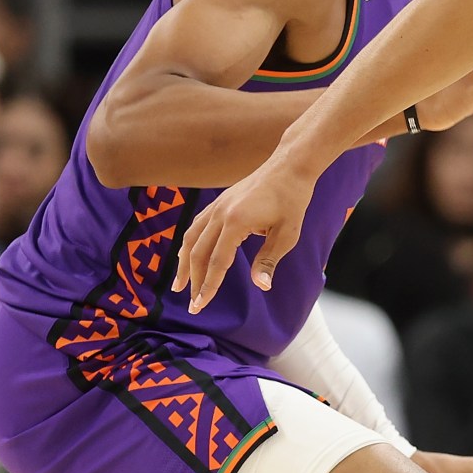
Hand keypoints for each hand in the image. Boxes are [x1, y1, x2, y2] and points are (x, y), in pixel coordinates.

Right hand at [172, 150, 316, 312]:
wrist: (288, 167)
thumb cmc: (292, 200)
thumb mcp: (287, 234)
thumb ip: (269, 260)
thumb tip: (261, 286)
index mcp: (236, 222)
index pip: (217, 262)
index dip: (208, 286)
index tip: (200, 305)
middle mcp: (220, 214)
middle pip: (198, 253)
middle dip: (194, 281)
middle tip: (192, 305)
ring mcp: (216, 206)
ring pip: (191, 239)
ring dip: (184, 264)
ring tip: (180, 284)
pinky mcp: (218, 202)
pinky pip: (196, 226)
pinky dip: (189, 244)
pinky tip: (187, 256)